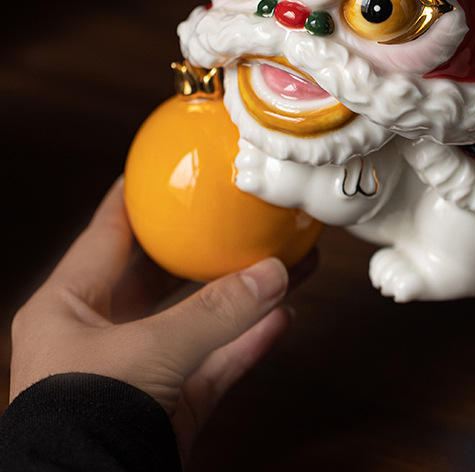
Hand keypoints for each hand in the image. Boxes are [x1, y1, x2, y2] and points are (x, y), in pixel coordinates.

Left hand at [9, 178, 296, 459]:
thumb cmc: (83, 422)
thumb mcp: (149, 351)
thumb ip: (217, 311)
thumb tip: (275, 273)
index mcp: (69, 308)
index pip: (107, 233)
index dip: (138, 199)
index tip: (166, 170)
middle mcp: (102, 336)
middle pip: (164, 276)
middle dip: (207, 249)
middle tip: (243, 219)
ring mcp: (140, 372)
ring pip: (200, 320)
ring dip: (243, 296)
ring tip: (284, 266)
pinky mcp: (169, 408)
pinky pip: (217, 364)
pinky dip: (249, 343)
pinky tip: (282, 319)